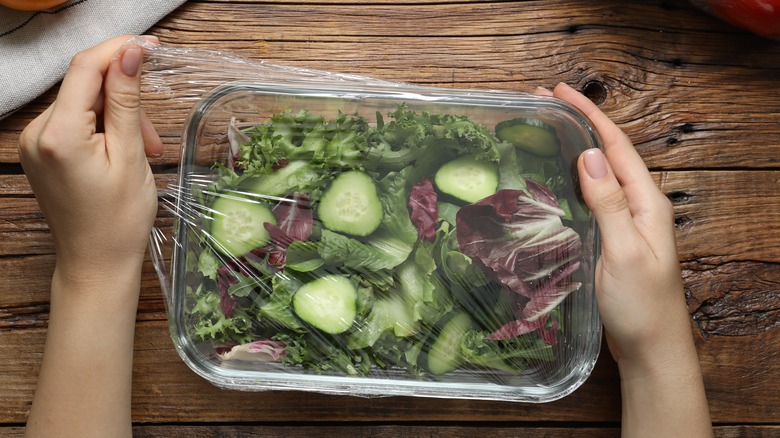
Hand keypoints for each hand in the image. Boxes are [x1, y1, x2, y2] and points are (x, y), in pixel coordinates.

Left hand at [19, 35, 161, 277]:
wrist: (97, 262)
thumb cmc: (119, 220)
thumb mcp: (132, 156)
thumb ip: (128, 100)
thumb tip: (131, 53)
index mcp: (59, 134)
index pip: (85, 68)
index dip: (118, 50)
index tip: (151, 46)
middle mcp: (36, 133)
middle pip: (85, 86)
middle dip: (125, 98)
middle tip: (155, 134)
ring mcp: (34, 142)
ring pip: (83, 103)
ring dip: (119, 116)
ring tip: (144, 151)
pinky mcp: (41, 150)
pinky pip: (75, 121)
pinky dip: (103, 128)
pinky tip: (123, 152)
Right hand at [537, 83, 711, 435]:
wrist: (651, 349)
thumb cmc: (642, 305)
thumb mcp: (624, 251)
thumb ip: (609, 203)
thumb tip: (590, 155)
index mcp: (647, 203)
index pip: (616, 146)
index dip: (589, 115)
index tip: (559, 92)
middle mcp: (638, 206)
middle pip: (608, 154)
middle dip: (579, 124)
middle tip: (543, 105)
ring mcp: (626, 223)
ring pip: (599, 175)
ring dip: (574, 150)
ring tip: (545, 132)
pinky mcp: (612, 239)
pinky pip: (592, 199)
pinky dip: (572, 180)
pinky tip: (554, 181)